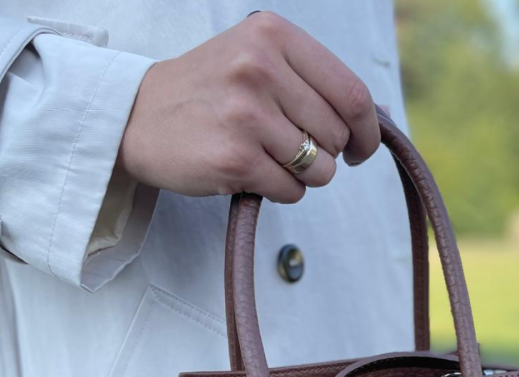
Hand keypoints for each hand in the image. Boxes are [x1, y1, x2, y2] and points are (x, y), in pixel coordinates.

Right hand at [118, 13, 380, 202]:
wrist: (137, 117)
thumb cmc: (208, 93)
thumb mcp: (256, 59)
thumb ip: (310, 79)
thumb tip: (373, 118)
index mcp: (273, 35)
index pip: (351, 93)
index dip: (366, 132)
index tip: (359, 149)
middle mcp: (261, 68)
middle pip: (336, 136)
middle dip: (323, 154)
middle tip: (290, 150)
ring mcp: (247, 115)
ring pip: (318, 168)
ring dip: (301, 175)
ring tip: (266, 157)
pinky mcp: (235, 158)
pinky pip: (291, 191)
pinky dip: (278, 191)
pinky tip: (250, 172)